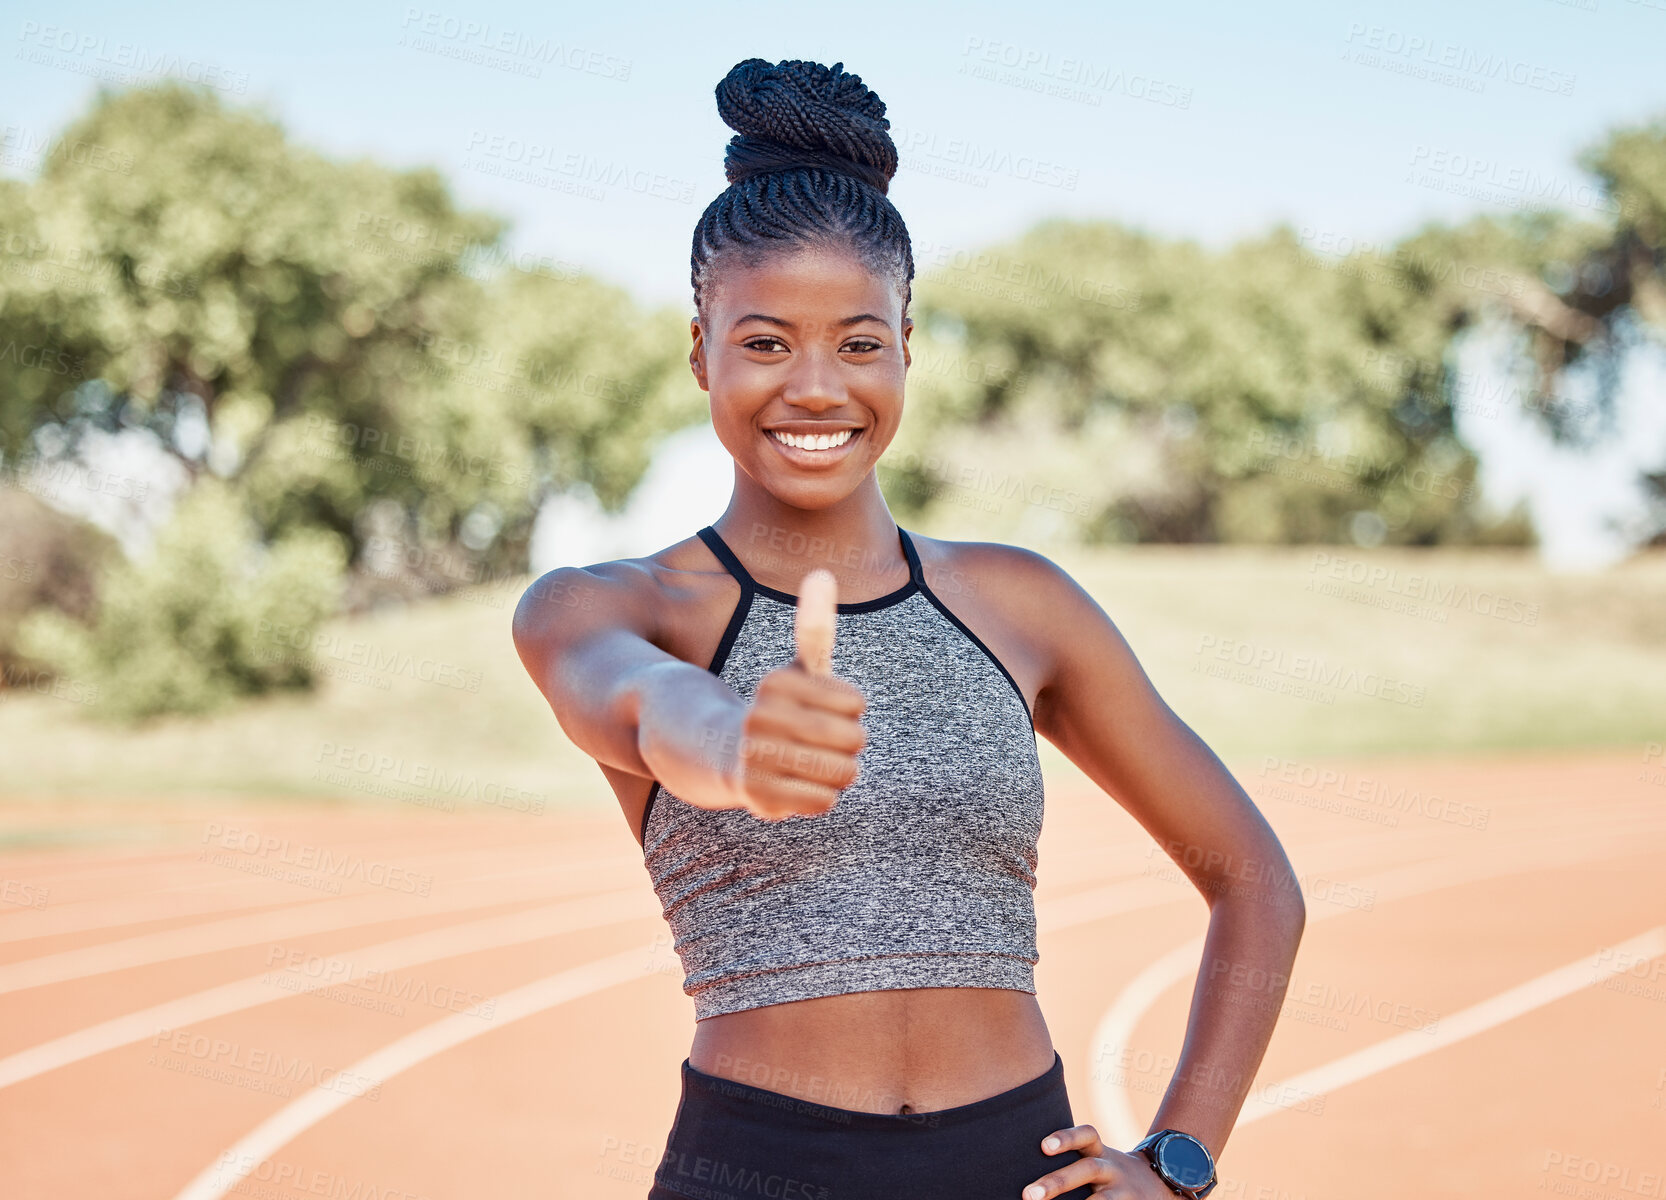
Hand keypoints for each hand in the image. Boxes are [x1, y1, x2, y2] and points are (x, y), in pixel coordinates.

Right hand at [729, 569, 865, 820]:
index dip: (851, 709)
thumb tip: (822, 573)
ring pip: (842, 773)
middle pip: (853, 739)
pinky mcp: (757, 795)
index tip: (829, 709)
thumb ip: (814, 628)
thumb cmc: (776, 712)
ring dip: (838, 773)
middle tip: (825, 743)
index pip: (855, 702)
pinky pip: (823, 801)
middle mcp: (761, 717)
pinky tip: (798, 787)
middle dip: (849, 744)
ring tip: (816, 767)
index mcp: (776, 683)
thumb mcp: (795, 671)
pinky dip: (820, 797)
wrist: (719, 755)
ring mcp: (756, 757)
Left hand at [1023, 1125, 1175, 1198]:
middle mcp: (1113, 1169)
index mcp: (1100, 1152)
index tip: (1043, 1147)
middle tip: (1028, 1195)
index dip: (1066, 1138)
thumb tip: (1019, 1167)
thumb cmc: (1109, 1172)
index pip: (1087, 1135)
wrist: (1159, 1184)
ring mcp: (1124, 1192)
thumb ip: (1071, 1160)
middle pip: (1087, 1169)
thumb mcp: (1097, 1157)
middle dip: (1057, 1182)